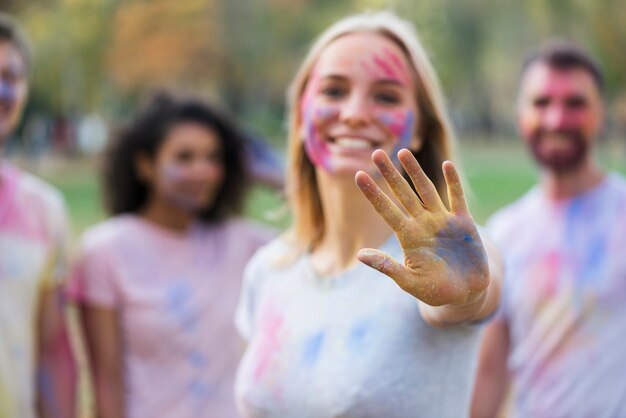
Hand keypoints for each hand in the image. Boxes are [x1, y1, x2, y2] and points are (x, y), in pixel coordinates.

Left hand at [355, 149, 488, 305]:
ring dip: (415, 172)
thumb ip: (388, 267)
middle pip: (403, 194)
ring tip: (403, 152)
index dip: (373, 193)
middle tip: (376, 153)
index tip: (359, 175)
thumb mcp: (409, 282)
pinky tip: (446, 165)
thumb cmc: (435, 291)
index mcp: (408, 237)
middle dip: (390, 174)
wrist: (466, 295)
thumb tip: (359, 255)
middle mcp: (423, 224)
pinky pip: (457, 198)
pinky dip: (452, 182)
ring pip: (426, 190)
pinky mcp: (464, 223)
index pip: (386, 210)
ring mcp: (443, 222)